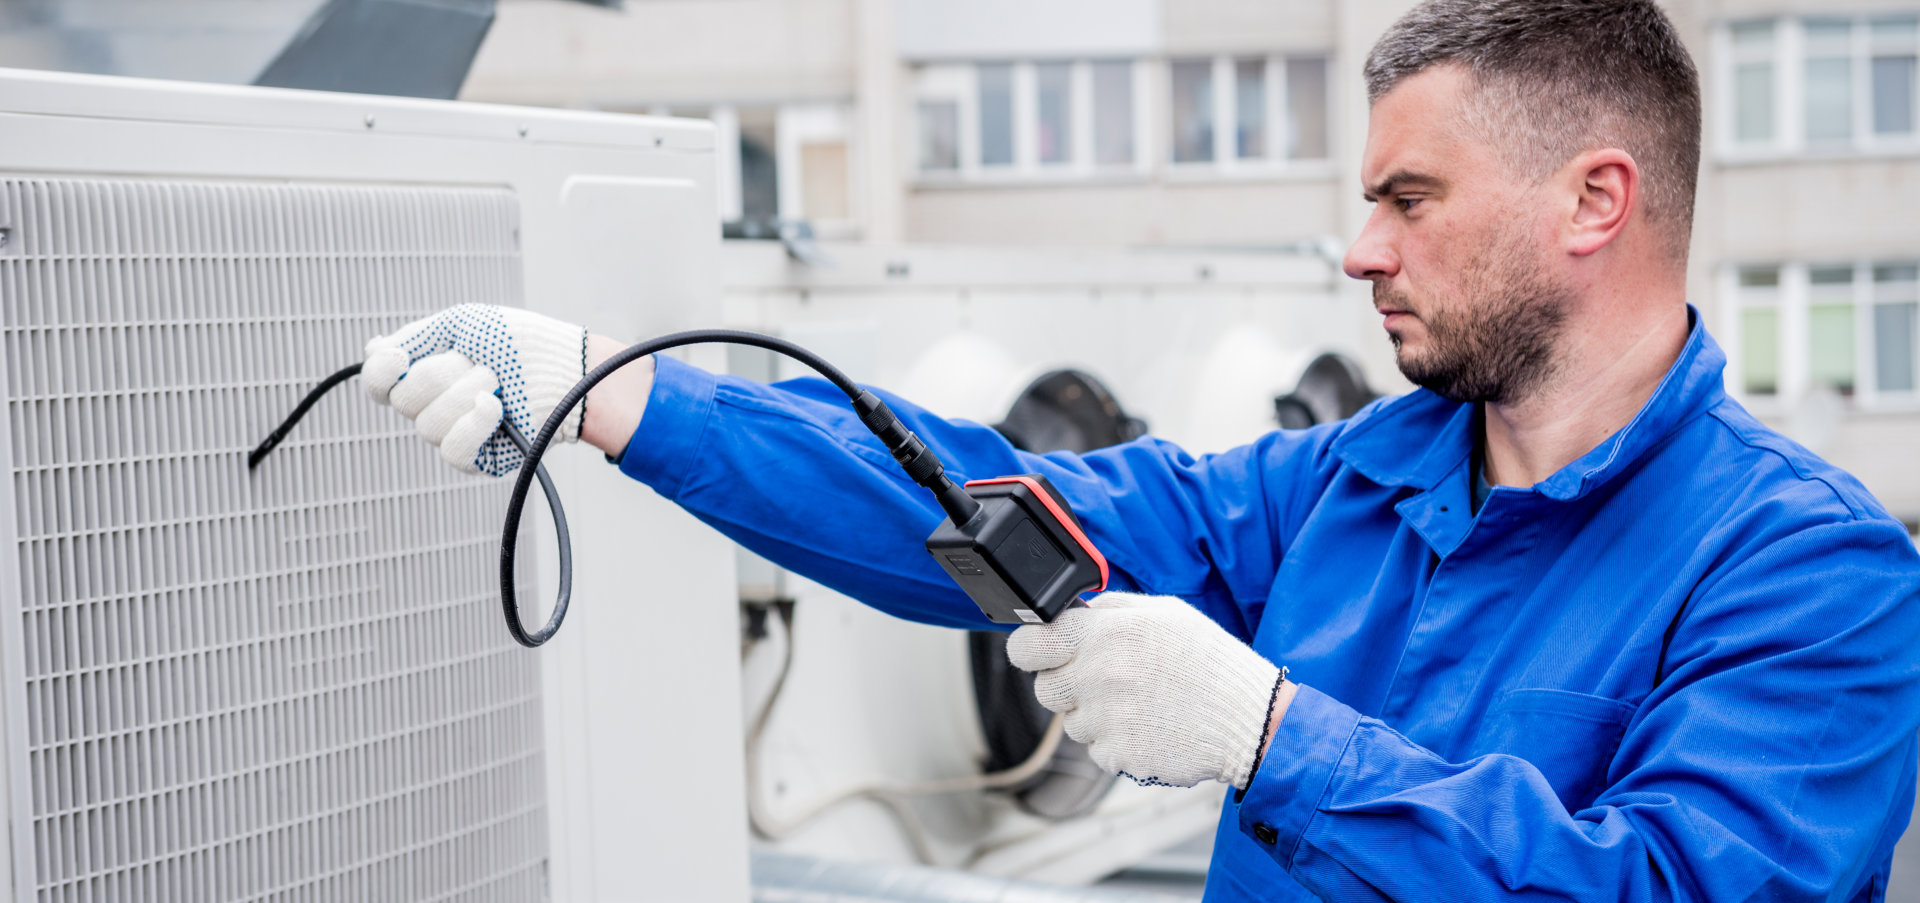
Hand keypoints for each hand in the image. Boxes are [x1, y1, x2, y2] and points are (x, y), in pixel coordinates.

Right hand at [362, 304, 586, 475]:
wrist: (564, 365)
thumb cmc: (518, 341)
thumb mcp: (461, 324)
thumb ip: (415, 337)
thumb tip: (373, 350)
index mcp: (424, 374)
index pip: (378, 384)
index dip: (379, 373)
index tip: (398, 356)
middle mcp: (433, 406)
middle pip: (404, 401)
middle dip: (441, 374)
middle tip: (480, 363)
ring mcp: (454, 433)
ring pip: (428, 425)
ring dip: (466, 393)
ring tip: (497, 381)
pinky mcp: (479, 458)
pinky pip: (454, 452)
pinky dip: (473, 425)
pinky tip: (494, 407)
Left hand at [1006, 592, 1284, 788]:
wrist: (1250, 718)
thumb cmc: (1208, 660)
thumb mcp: (1165, 612)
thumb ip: (1110, 607)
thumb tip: (1072, 610)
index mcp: (1105, 634)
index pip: (1028, 644)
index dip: (1030, 649)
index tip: (1039, 652)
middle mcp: (1099, 676)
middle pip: (1044, 688)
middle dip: (1065, 684)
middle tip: (1105, 679)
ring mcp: (1107, 720)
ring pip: (1071, 723)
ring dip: (1095, 715)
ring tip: (1141, 701)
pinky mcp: (1119, 754)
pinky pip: (1097, 750)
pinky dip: (1116, 741)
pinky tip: (1150, 725)